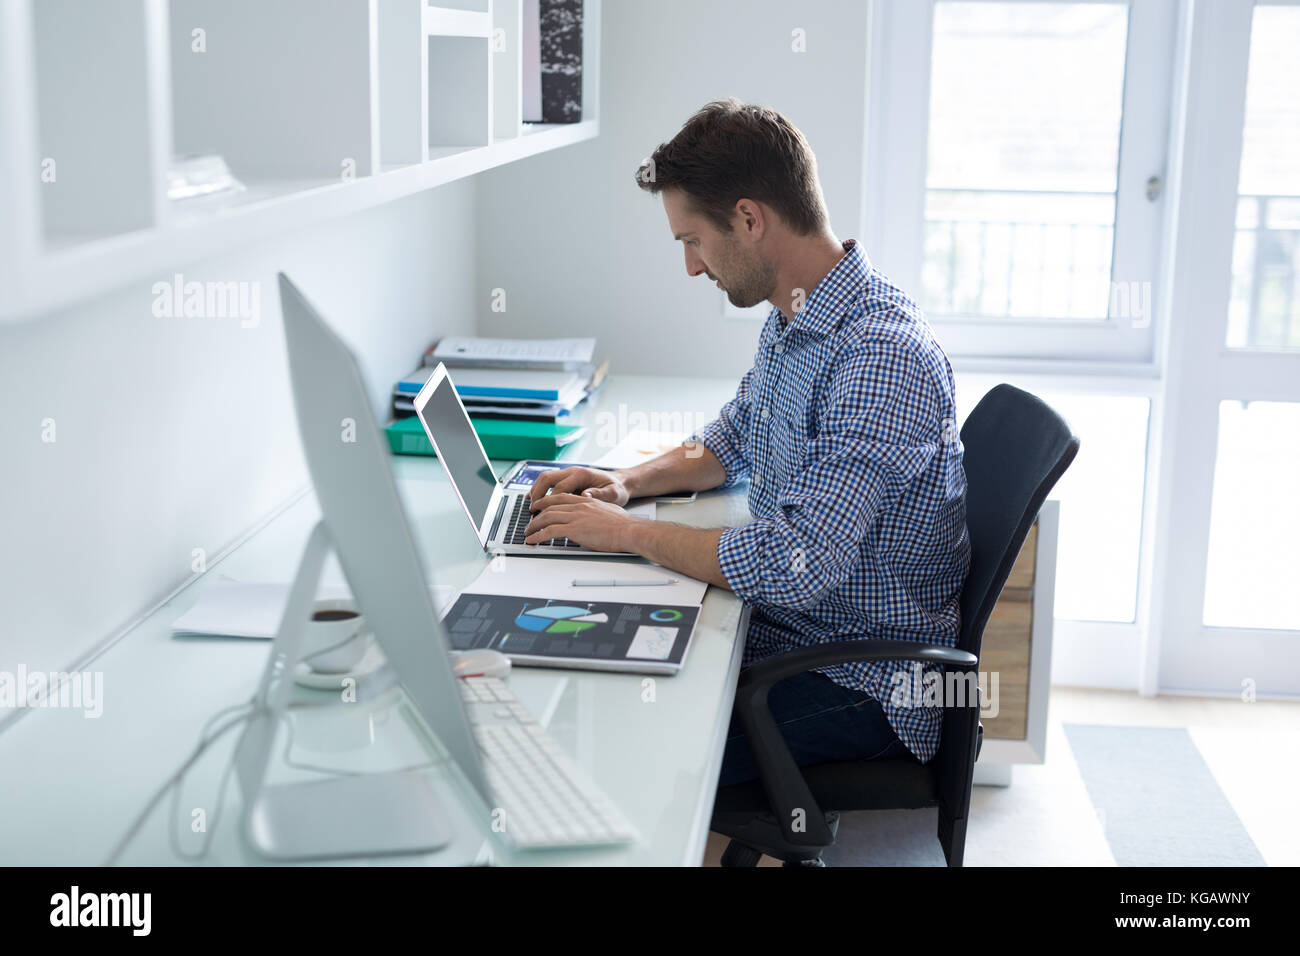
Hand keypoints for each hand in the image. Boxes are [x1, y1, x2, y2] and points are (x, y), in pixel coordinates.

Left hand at [524, 493, 638, 551]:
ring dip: (534, 526)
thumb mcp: (607, 511)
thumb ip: (595, 512)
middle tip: (529, 519)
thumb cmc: (623, 525)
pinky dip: (538, 536)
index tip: (539, 504)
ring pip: (546, 518)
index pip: (561, 497)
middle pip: (550, 506)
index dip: (546, 501)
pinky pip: (549, 531)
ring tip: (527, 532)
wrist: (629, 530)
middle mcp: (578, 506)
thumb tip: (592, 518)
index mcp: (586, 501)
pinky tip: (533, 540)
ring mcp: (575, 517)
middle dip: (536, 513)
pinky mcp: (574, 529)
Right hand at [528, 466, 631, 507]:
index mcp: (582, 475)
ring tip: (530, 507)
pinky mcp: (567, 478)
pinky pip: (548, 481)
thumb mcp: (614, 494)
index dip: (550, 502)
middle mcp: (572, 471)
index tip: (543, 515)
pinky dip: (539, 490)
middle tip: (532, 510)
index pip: (559, 488)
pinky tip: (533, 500)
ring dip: (535, 491)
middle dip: (537, 494)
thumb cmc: (617, 489)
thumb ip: (600, 494)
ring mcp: (568, 473)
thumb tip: (585, 495)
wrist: (620, 482)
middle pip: (547, 478)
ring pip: (545, 478)